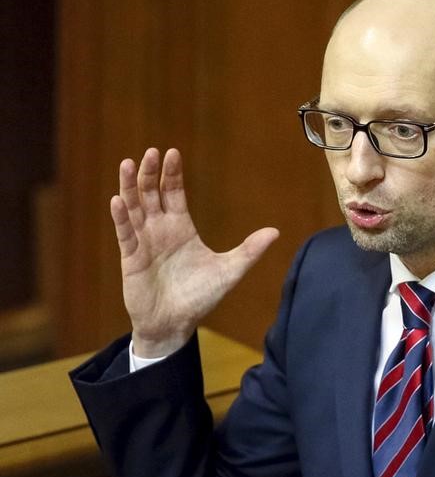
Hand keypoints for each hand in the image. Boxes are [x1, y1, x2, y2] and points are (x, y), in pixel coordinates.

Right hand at [110, 148, 278, 357]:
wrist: (175, 324)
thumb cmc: (199, 297)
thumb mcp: (229, 271)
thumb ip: (249, 251)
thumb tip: (276, 232)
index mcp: (182, 228)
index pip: (174, 193)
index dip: (172, 174)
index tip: (173, 152)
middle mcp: (160, 229)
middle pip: (152, 194)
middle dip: (150, 173)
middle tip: (151, 152)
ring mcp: (144, 242)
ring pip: (134, 208)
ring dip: (129, 187)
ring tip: (127, 164)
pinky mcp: (131, 258)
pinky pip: (125, 234)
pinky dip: (122, 218)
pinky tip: (118, 201)